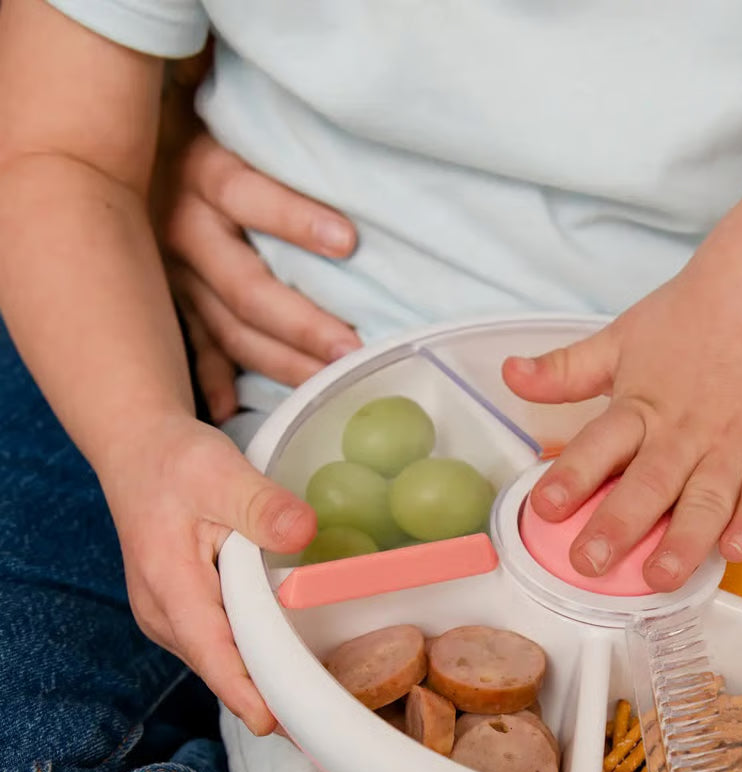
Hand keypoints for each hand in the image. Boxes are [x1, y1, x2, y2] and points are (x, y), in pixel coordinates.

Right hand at [100, 414, 316, 734]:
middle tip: (321, 725)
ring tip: (317, 704)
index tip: (275, 724)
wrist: (137, 450)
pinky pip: (220, 644)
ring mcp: (169, 616)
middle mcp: (162, 612)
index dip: (244, 691)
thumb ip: (262, 505)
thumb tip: (303, 532)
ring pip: (220, 659)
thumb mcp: (221, 472)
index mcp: (169, 583)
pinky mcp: (182, 611)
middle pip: (220, 666)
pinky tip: (291, 665)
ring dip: (262, 680)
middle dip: (266, 696)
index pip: (210, 652)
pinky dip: (252, 657)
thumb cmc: (175, 461)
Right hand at [159, 132, 362, 422]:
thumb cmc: (201, 124)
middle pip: (247, 286)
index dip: (296, 218)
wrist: (114, 134)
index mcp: (202, 173)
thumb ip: (276, 139)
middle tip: (352, 350)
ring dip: (279, 361)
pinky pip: (193, 346)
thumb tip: (350, 150)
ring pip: (229, 328)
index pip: (251, 195)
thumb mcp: (232, 117)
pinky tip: (229, 410)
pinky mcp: (167, 297)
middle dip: (303, 324)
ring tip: (328, 385)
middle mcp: (182, 227)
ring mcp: (171, 271)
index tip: (349, 241)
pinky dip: (211, 380)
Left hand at [503, 255, 741, 592]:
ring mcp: (736, 440)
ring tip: (662, 576)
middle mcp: (684, 430)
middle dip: (619, 525)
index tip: (544, 508)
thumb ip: (565, 371)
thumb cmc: (690, 318)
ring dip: (684, 538)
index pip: (598, 445)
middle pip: (649, 482)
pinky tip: (735, 550)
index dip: (571, 476)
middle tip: (591, 562)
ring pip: (708, 497)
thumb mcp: (620, 340)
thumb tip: (509, 374)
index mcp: (640, 405)